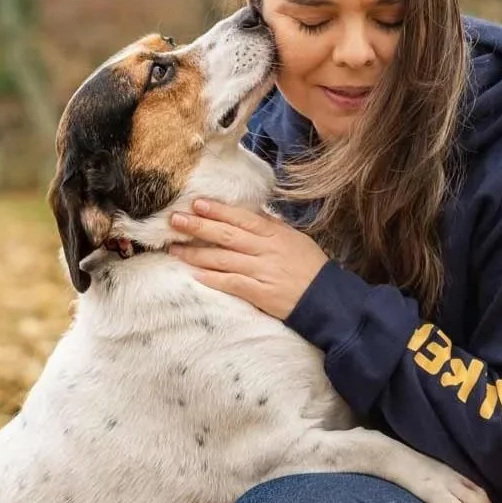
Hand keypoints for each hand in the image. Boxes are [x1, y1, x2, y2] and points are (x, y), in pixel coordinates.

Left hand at [168, 199, 328, 319]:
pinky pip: (231, 284)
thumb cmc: (311, 267)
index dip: (218, 211)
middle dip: (198, 227)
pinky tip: (195, 274)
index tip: (196, 204)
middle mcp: (266, 250)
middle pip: (227, 235)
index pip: (242, 218)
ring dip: (196, 254)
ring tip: (175, 249)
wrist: (326, 299)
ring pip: (223, 259)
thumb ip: (272, 226)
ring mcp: (262, 272)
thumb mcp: (295, 239)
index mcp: (275, 234)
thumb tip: (251, 213)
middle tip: (175, 221)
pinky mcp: (260, 294)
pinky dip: (212, 278)